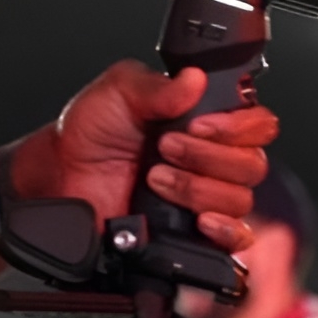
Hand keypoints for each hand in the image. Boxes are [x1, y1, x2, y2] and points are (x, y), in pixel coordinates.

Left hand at [14, 61, 278, 251]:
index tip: (196, 125)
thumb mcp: (118, 92)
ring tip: (156, 179)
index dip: (235, 126)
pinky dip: (224, 229)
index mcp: (207, 119)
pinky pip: (237, 238)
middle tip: (164, 149)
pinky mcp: (197, 233)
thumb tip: (194, 79)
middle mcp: (213, 159)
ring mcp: (206, 197)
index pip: (257, 124)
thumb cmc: (90, 132)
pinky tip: (198, 220)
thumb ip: (157, 87)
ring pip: (240, 199)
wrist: (60, 176)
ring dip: (196, 189)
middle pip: (252, 165)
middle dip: (206, 157)